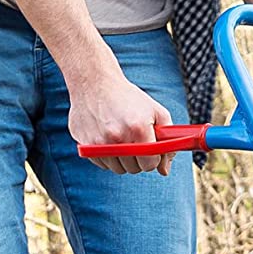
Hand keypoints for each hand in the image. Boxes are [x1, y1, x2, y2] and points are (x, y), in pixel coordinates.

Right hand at [68, 58, 173, 175]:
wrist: (95, 82)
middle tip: (135, 141)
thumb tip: (164, 171)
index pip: (150, 164)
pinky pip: (102, 164)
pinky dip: (108, 156)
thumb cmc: (129, 98)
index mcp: (138, 129)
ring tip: (122, 138)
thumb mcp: (156, 112)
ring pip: (118, 169)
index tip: (150, 148)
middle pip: (135, 169)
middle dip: (139, 159)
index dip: (153, 158)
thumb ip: (167, 142)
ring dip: (123, 159)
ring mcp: (98, 142)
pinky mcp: (84, 144)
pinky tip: (108, 138)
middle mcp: (117, 137)